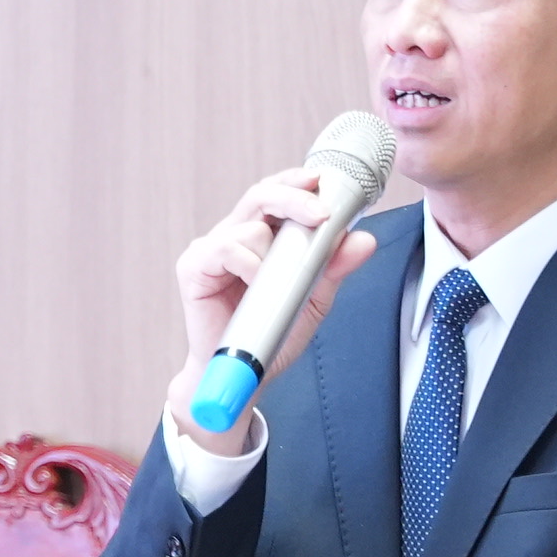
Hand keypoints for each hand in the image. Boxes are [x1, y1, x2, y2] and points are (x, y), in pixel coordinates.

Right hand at [170, 165, 377, 448]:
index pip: (278, 193)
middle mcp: (234, 234)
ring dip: (272, 255)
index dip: (298, 182)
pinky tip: (255, 284)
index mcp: (261, 235)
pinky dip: (249, 265)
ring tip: (275, 287)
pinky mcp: (193, 267)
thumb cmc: (272, 333)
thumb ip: (334, 267)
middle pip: (261, 194)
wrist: (243, 374)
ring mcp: (211, 249)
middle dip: (293, 197)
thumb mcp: (315, 298)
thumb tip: (363, 239)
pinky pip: (226, 248)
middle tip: (320, 214)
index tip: (323, 182)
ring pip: (249, 227)